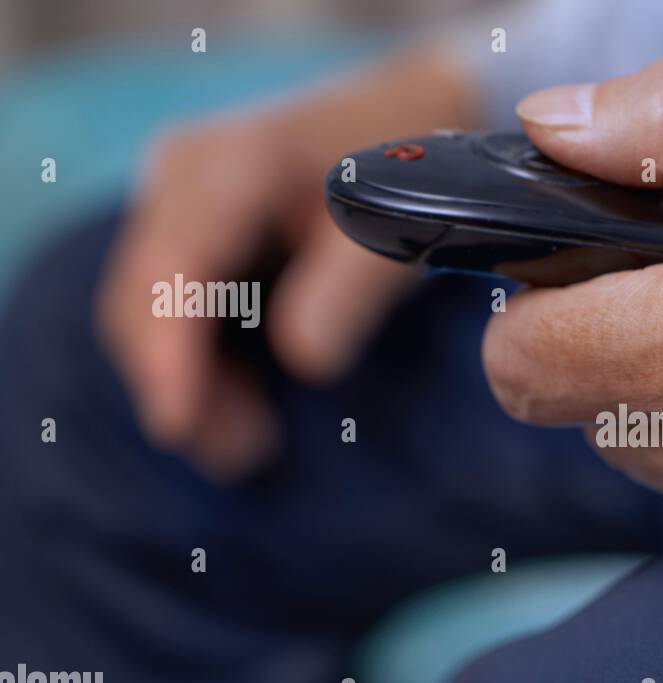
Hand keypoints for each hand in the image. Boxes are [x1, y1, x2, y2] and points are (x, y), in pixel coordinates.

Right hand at [96, 50, 476, 478]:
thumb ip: (350, 290)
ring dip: (190, 388)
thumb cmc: (402, 181)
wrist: (401, 129)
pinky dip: (200, 370)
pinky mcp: (190, 238)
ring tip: (252, 447)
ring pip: (150, 314)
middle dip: (180, 386)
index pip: (173, 270)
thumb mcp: (396, 231)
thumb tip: (304, 358)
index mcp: (230, 168)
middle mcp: (184, 180)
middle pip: (143, 300)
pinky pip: (172, 313)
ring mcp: (178, 207)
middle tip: (243, 456)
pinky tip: (245, 418)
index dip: (168, 353)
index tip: (179, 424)